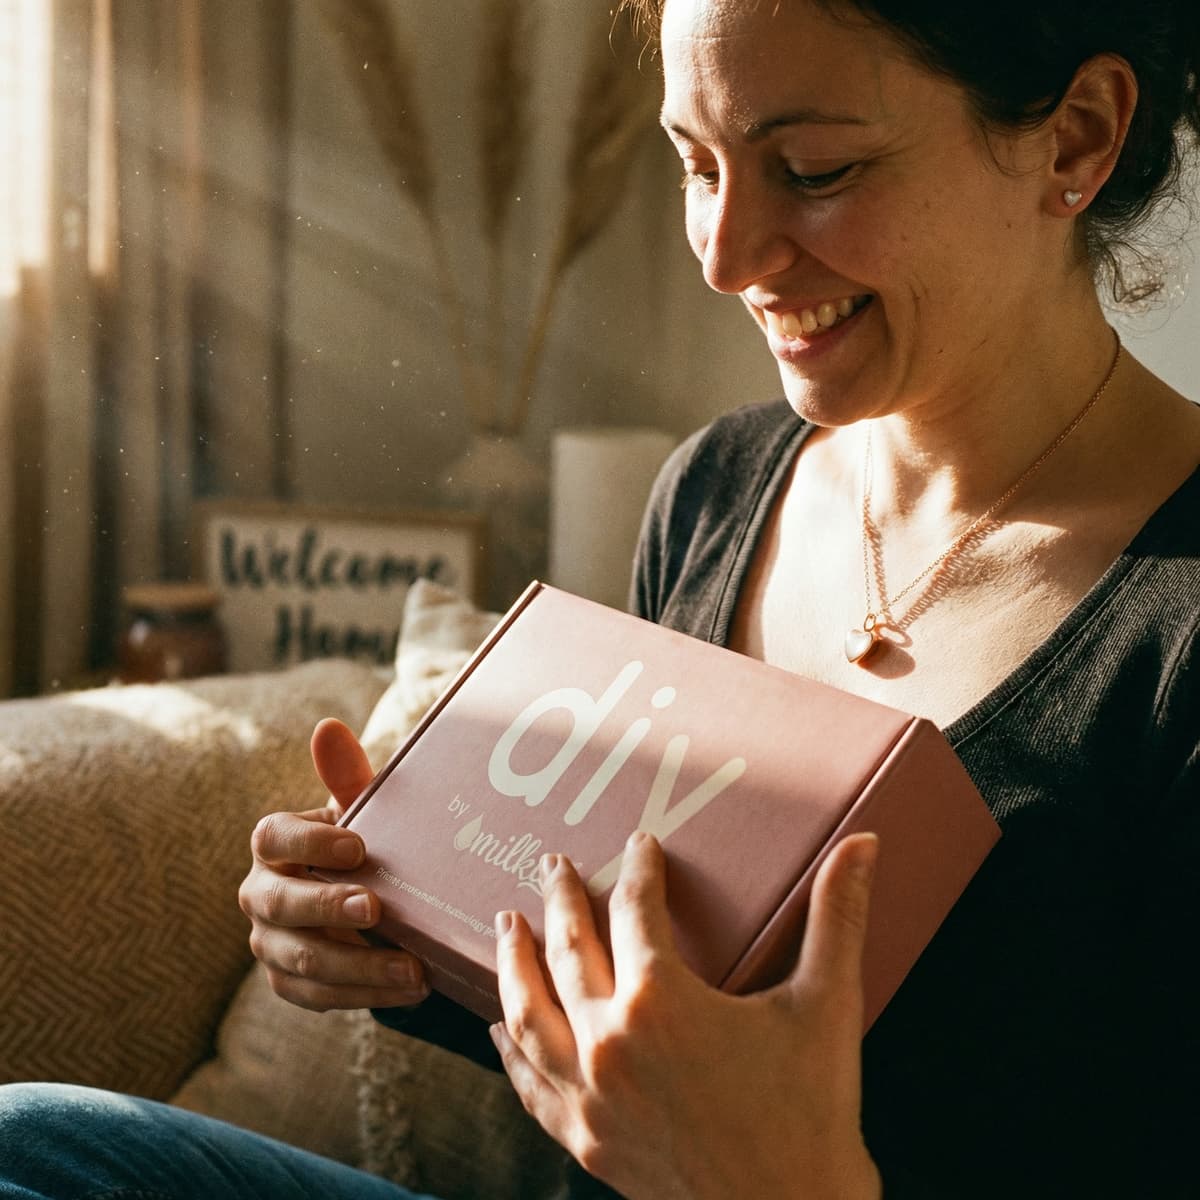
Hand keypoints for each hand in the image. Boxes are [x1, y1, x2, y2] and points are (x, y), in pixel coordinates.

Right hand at [237, 717, 427, 1011]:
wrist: (363, 902)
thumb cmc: (361, 847)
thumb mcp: (361, 814)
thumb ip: (346, 778)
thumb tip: (328, 728)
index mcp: (272, 844)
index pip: (273, 838)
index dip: (311, 842)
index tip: (359, 846)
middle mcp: (260, 894)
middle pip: (280, 904)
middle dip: (328, 908)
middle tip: (376, 909)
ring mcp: (269, 943)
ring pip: (301, 959)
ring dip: (359, 968)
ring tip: (413, 968)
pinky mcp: (288, 982)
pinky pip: (318, 995)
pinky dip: (365, 996)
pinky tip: (409, 989)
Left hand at [491, 831, 883, 1199]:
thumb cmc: (812, 1112)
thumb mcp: (827, 1005)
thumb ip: (838, 917)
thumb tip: (863, 845)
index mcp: (661, 1002)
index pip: (636, 910)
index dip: (638, 869)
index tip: (641, 845)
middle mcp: (609, 1043)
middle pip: (568, 949)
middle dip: (559, 899)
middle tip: (551, 864)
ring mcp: (589, 1096)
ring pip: (528, 1014)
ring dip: (513, 963)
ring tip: (507, 924)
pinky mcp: (586, 1140)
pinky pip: (529, 1085)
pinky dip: (510, 1051)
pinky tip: (500, 1026)